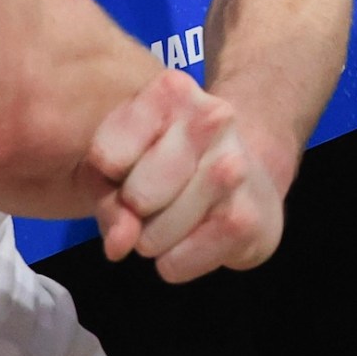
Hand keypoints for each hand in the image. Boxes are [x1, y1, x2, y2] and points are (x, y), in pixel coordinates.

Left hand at [86, 67, 287, 281]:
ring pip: (152, 237)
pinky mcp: (248, 221)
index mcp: (172, 91)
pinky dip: (175, 262)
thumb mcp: (122, 161)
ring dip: (153, 241)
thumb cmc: (170, 163)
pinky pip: (175, 264)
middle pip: (136, 197)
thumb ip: (107, 196)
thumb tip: (120, 245)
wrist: (250, 176)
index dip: (108, 176)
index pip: (107, 156)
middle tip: (154, 199)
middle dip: (135, 211)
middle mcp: (213, 118)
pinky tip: (199, 236)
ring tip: (175, 218)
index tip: (128, 168)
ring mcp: (236, 167)